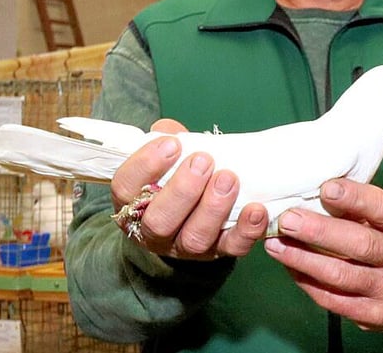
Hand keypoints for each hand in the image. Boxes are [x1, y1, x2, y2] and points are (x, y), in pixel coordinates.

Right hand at [110, 118, 268, 259]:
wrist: (191, 215)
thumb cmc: (174, 177)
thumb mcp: (164, 157)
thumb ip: (164, 140)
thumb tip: (169, 129)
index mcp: (132, 204)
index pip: (126, 188)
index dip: (146, 165)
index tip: (171, 144)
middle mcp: (154, 232)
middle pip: (159, 221)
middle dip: (183, 190)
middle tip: (203, 161)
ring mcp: (186, 246)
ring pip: (195, 238)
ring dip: (214, 208)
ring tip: (229, 178)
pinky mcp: (219, 252)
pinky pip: (232, 247)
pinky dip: (246, 230)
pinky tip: (256, 208)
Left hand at [263, 178, 382, 331]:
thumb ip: (365, 208)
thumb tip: (317, 190)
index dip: (355, 198)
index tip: (326, 188)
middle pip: (361, 245)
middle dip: (319, 231)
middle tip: (288, 220)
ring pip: (341, 276)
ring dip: (302, 259)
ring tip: (276, 244)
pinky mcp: (373, 316)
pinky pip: (333, 299)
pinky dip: (306, 281)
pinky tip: (290, 266)